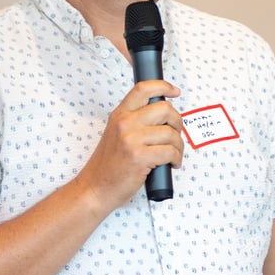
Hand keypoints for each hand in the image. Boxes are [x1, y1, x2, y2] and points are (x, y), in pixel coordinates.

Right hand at [74, 79, 182, 210]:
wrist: (95, 188)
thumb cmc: (108, 165)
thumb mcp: (116, 134)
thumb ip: (134, 121)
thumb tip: (162, 115)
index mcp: (120, 114)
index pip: (143, 89)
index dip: (163, 86)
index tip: (174, 91)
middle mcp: (125, 123)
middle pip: (165, 109)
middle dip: (177, 122)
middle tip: (174, 134)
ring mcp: (132, 139)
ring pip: (171, 133)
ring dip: (178, 146)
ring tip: (172, 155)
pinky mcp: (140, 157)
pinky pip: (171, 152)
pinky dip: (176, 159)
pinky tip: (171, 164)